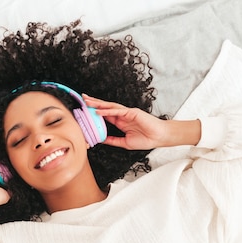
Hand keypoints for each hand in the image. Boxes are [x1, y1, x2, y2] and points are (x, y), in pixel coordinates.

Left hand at [83, 95, 200, 148]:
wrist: (158, 138)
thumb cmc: (146, 140)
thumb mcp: (124, 143)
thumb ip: (113, 140)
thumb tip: (101, 140)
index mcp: (121, 122)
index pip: (105, 116)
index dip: (94, 113)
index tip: (84, 111)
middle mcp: (122, 115)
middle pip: (105, 108)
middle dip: (94, 104)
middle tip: (83, 100)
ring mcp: (127, 113)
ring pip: (109, 107)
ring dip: (98, 104)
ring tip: (87, 102)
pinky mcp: (132, 112)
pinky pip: (118, 111)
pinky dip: (108, 110)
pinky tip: (99, 110)